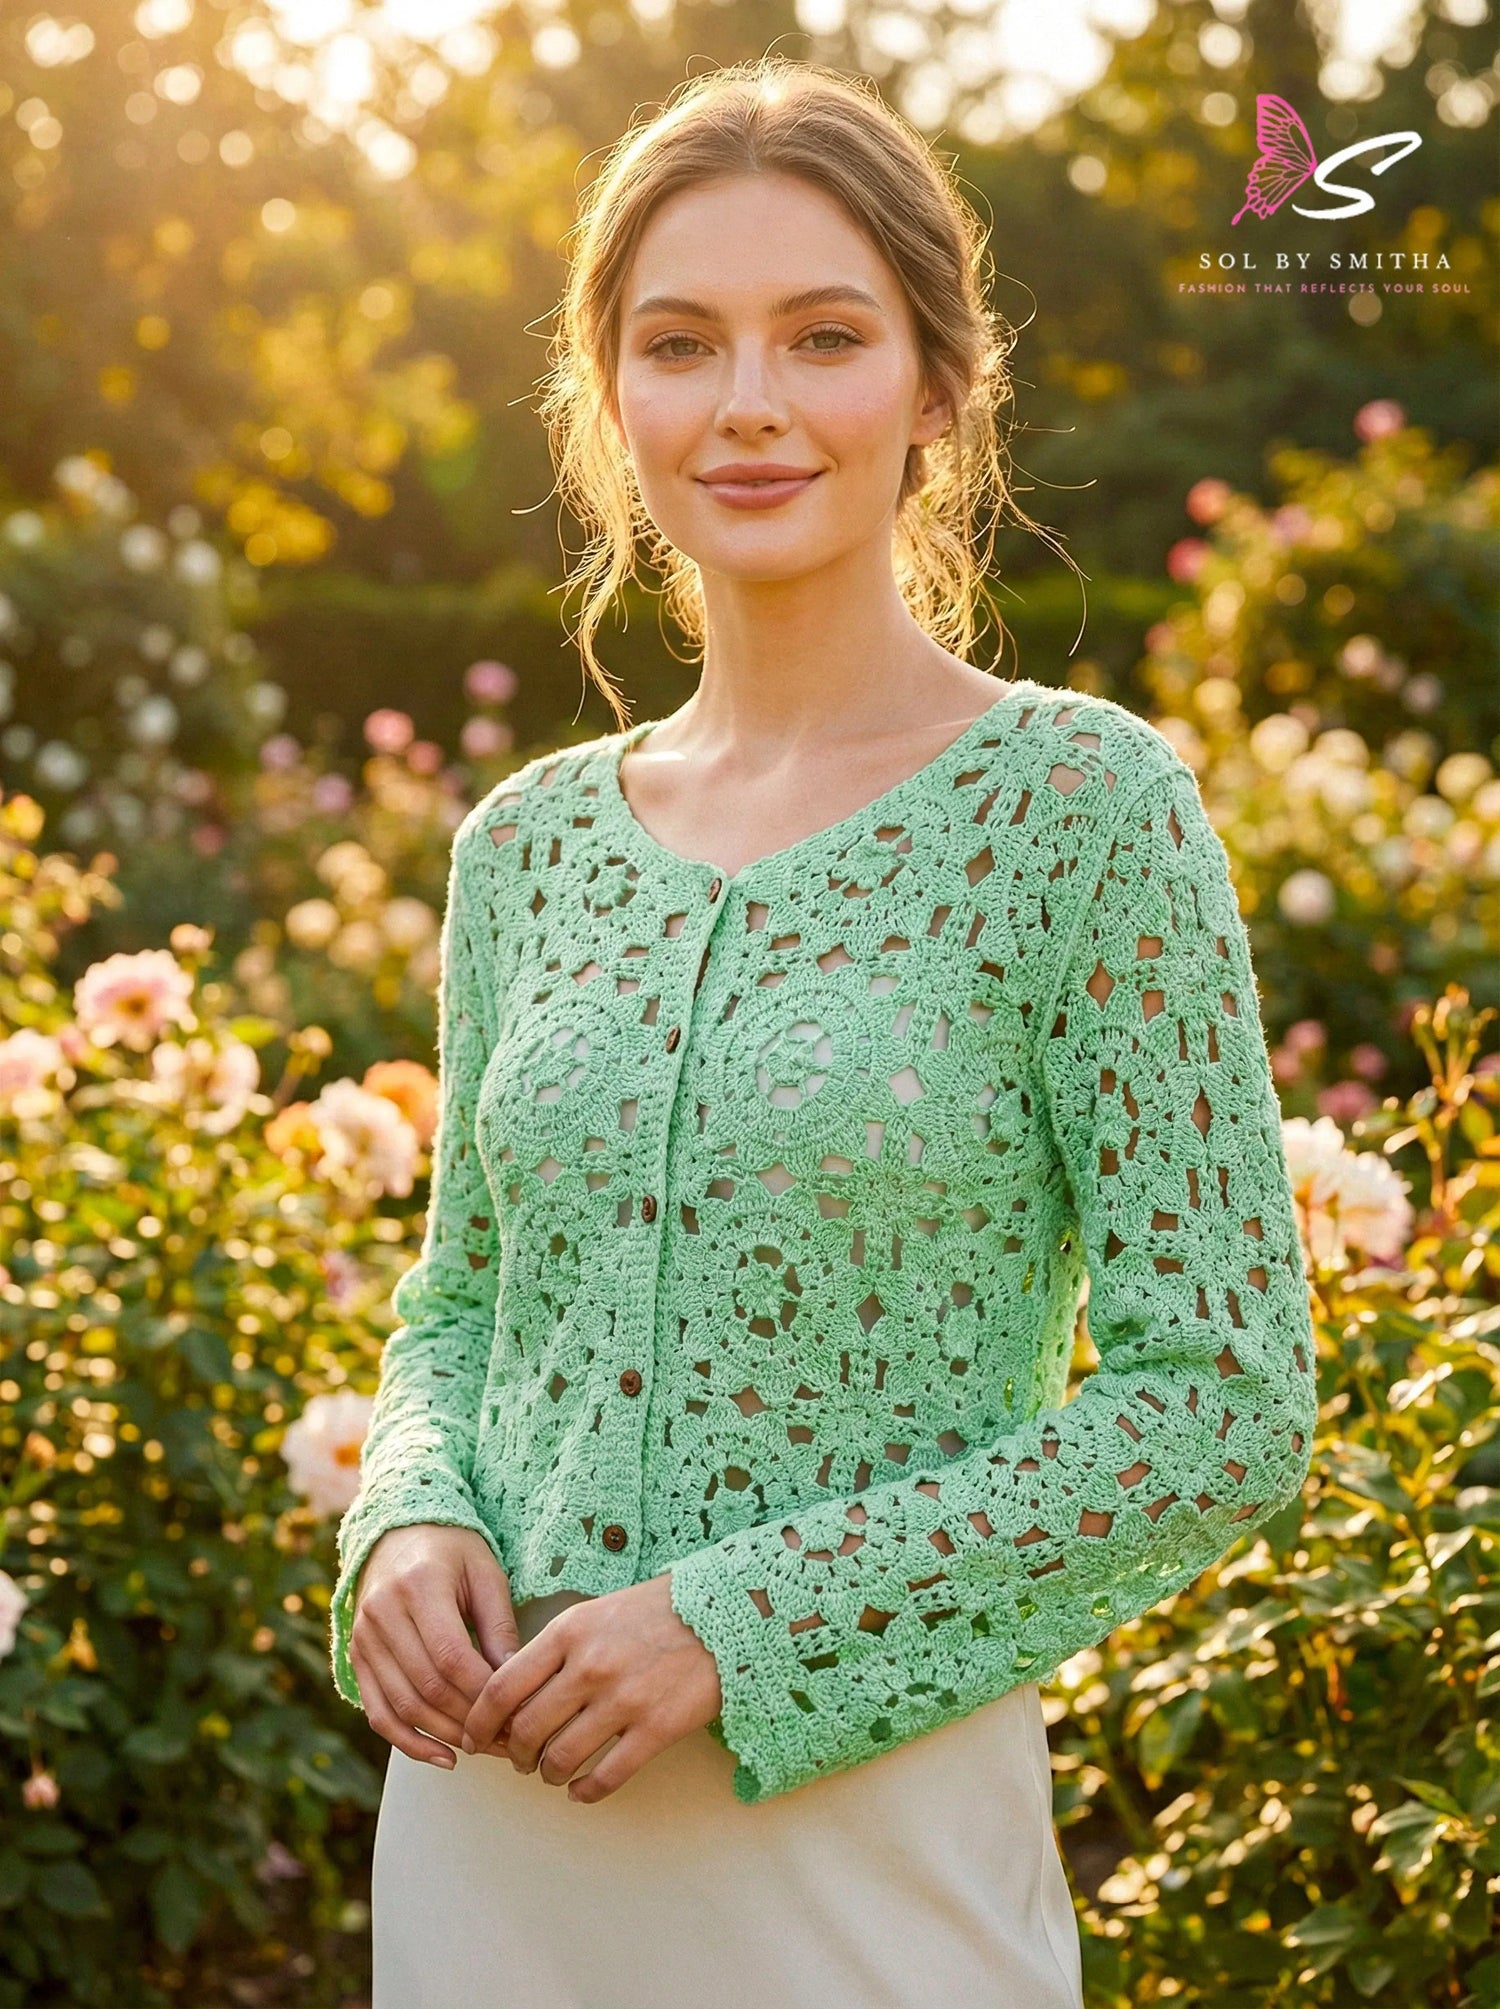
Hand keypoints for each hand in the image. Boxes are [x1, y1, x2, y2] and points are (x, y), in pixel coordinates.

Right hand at [349, 1524, 520, 1769]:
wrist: (398, 1532)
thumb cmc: (452, 1551)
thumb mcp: (486, 1574)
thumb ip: (499, 1627)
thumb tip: (514, 1684)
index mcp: (419, 1585)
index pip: (451, 1656)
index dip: (485, 1692)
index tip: (518, 1710)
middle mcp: (383, 1613)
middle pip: (427, 1687)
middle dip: (470, 1720)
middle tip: (509, 1738)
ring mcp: (364, 1638)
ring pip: (403, 1706)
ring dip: (446, 1736)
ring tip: (484, 1748)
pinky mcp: (357, 1658)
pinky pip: (378, 1713)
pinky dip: (409, 1742)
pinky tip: (442, 1757)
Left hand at [458, 1571, 722, 1804]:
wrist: (723, 1613)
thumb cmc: (653, 1612)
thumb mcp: (594, 1613)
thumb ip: (555, 1650)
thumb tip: (514, 1696)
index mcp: (568, 1632)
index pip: (502, 1687)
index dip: (479, 1721)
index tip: (474, 1737)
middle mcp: (589, 1667)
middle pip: (525, 1729)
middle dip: (514, 1753)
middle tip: (519, 1759)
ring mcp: (623, 1700)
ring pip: (560, 1758)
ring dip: (548, 1774)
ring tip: (552, 1772)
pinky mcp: (656, 1729)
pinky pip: (606, 1777)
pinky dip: (585, 1792)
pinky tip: (582, 1790)